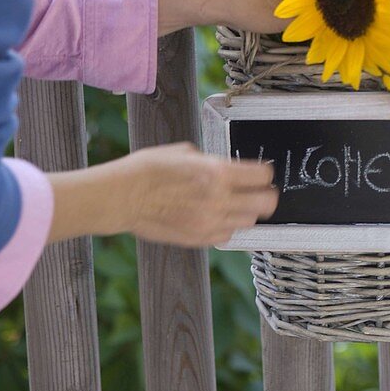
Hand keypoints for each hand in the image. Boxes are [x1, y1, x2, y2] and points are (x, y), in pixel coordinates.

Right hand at [48, 142, 277, 246]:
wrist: (123, 196)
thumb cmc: (148, 169)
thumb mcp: (184, 152)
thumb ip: (210, 162)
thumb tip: (222, 167)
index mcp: (217, 172)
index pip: (262, 176)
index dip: (264, 173)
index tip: (262, 173)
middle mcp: (219, 199)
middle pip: (265, 203)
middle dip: (266, 195)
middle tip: (260, 192)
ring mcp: (209, 222)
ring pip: (249, 222)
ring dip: (247, 212)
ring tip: (237, 204)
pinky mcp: (198, 238)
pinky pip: (227, 236)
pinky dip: (228, 226)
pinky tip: (217, 217)